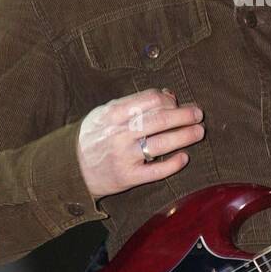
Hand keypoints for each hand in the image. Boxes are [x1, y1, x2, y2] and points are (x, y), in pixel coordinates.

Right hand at [76, 87, 204, 198]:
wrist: (71, 168)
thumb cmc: (94, 136)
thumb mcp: (106, 113)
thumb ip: (135, 102)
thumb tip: (168, 94)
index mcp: (114, 113)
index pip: (149, 100)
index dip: (168, 100)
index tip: (177, 103)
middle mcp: (119, 133)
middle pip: (160, 120)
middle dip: (184, 115)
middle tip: (199, 114)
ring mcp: (124, 156)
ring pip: (161, 143)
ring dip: (185, 136)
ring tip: (199, 132)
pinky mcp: (128, 177)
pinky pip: (155, 171)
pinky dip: (172, 164)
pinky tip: (184, 158)